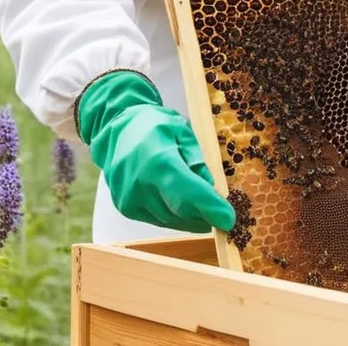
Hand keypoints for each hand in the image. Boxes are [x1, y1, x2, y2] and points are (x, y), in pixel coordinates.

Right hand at [77, 71, 235, 233]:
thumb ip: (198, 160)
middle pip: (180, 211)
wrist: (118, 129)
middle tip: (224, 214)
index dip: (210, 208)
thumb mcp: (183, 131)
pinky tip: (186, 207)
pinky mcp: (127, 208)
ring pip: (171, 220)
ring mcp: (130, 200)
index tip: (229, 219)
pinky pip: (159, 219)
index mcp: (158, 161)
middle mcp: (140, 184)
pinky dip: (176, 216)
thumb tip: (212, 188)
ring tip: (207, 210)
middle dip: (206, 216)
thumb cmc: (155, 125)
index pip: (187, 193)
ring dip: (192, 218)